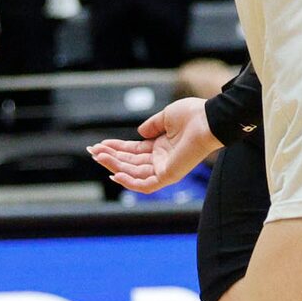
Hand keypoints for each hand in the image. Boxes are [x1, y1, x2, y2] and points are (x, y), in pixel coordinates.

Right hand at [88, 94, 222, 193]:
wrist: (208, 120)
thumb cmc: (193, 115)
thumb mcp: (166, 116)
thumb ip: (151, 125)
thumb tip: (138, 133)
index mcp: (159, 146)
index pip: (132, 151)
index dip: (115, 148)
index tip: (99, 145)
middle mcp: (160, 159)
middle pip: (129, 162)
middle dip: (110, 157)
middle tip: (93, 151)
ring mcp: (163, 168)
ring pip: (133, 173)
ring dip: (114, 166)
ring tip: (99, 157)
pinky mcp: (168, 176)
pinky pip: (145, 185)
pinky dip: (130, 182)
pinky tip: (115, 175)